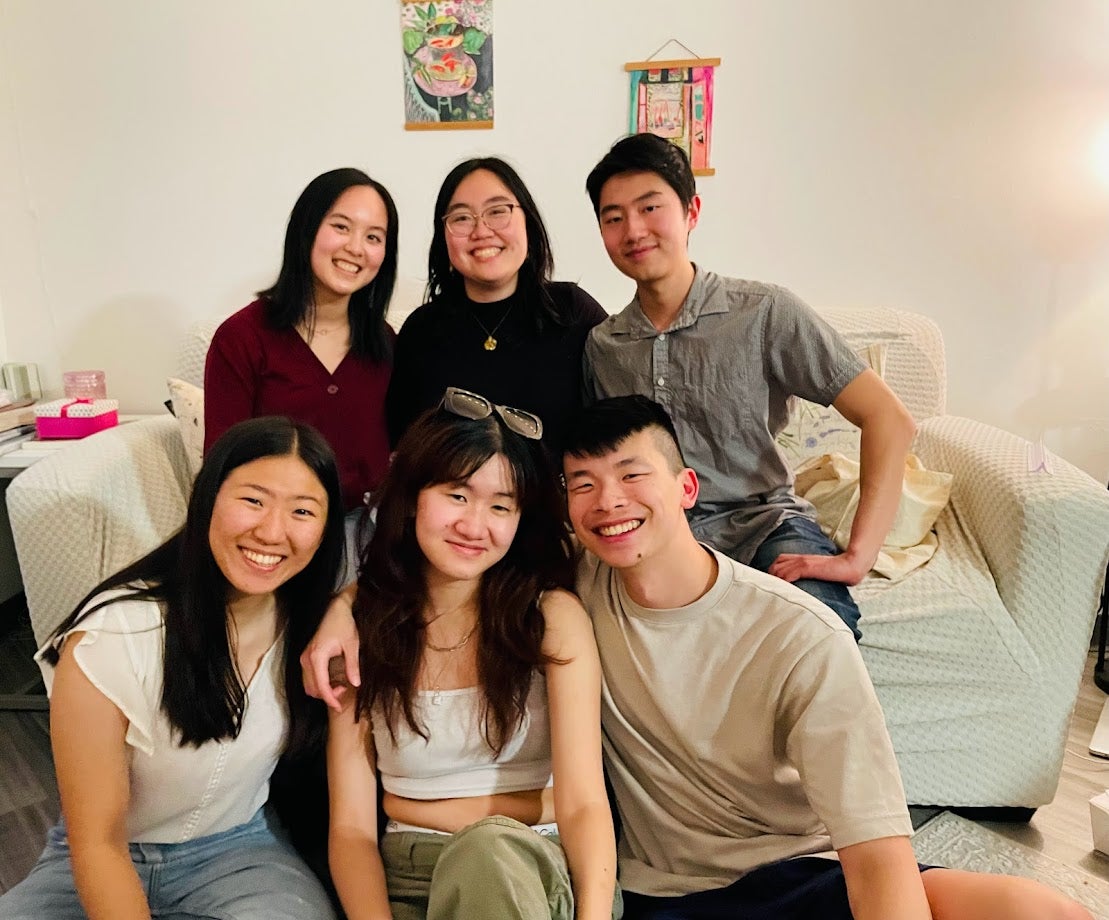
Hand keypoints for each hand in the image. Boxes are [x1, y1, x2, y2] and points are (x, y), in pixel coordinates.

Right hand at [299, 593, 360, 711]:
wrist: (334, 609)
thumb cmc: (343, 624)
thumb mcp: (352, 645)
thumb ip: (352, 665)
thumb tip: (356, 684)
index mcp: (317, 657)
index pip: (321, 686)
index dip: (330, 699)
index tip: (339, 707)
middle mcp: (306, 660)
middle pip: (312, 689)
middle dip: (327, 695)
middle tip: (345, 690)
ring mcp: (304, 658)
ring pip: (308, 685)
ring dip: (322, 690)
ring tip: (340, 685)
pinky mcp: (306, 657)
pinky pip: (308, 678)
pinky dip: (318, 684)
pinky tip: (332, 680)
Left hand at [768, 551, 869, 585]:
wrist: (851, 566)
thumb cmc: (838, 572)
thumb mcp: (821, 571)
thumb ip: (811, 574)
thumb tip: (804, 587)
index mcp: (802, 558)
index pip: (779, 560)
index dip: (773, 570)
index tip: (773, 582)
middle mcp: (800, 559)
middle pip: (776, 565)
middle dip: (771, 576)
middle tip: (771, 589)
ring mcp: (803, 562)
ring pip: (780, 570)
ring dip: (775, 581)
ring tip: (774, 592)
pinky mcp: (807, 567)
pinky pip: (789, 574)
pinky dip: (783, 581)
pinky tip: (783, 588)